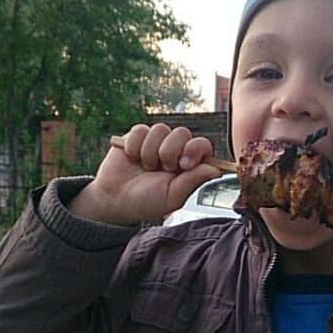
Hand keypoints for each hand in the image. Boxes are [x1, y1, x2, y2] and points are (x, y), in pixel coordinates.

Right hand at [68, 124, 222, 224]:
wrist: (115, 200)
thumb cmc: (147, 202)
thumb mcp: (173, 196)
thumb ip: (194, 180)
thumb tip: (217, 169)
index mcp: (187, 165)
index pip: (202, 145)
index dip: (195, 150)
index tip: (184, 165)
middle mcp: (174, 150)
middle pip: (182, 133)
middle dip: (170, 152)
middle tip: (161, 169)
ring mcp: (155, 142)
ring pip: (160, 129)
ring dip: (150, 152)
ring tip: (145, 167)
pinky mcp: (136, 136)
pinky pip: (140, 130)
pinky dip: (135, 146)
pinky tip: (132, 158)